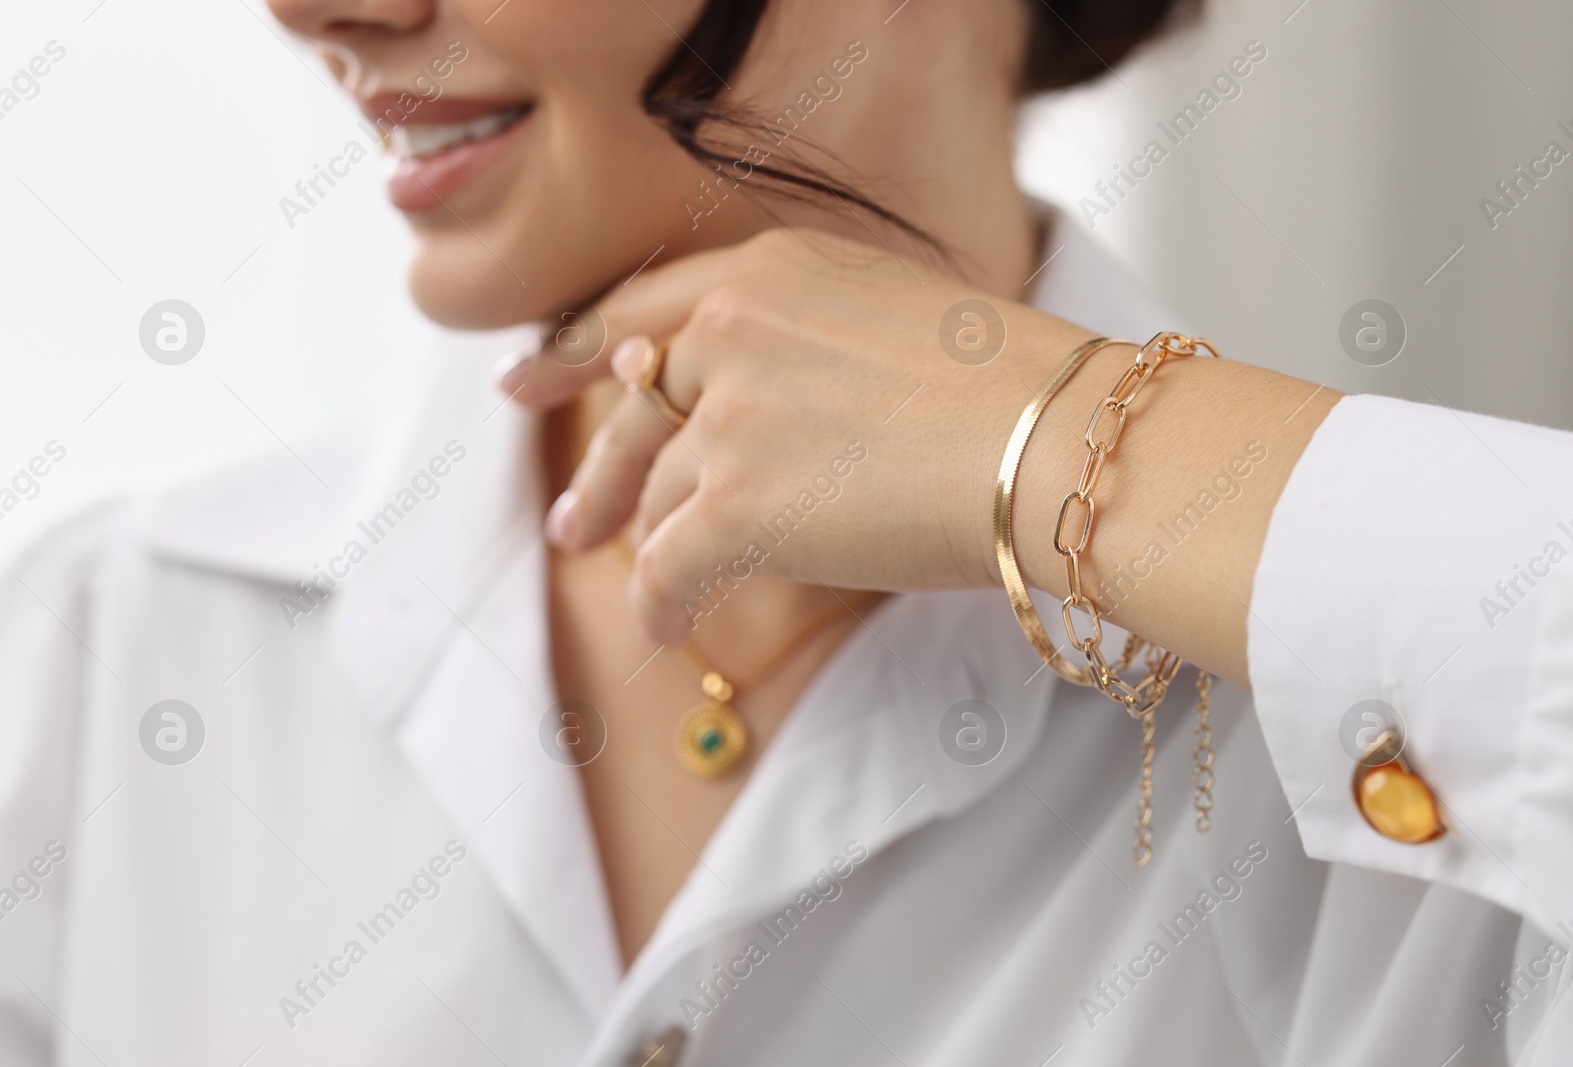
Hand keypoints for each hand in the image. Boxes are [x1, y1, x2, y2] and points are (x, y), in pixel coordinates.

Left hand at [502, 228, 1094, 642]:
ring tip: (651, 590)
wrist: (1054, 443)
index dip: (577, 349)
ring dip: (648, 546)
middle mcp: (730, 330)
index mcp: (771, 271)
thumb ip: (809, 339)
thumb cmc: (1018, 388)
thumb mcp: (900, 313)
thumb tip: (760, 400)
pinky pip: (665, 567)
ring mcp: (726, 417)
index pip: (643, 310)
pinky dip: (658, 602)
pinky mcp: (731, 507)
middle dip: (602, 472)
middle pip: (635, 409)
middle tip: (573, 518)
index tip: (528, 379)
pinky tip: (664, 627)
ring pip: (660, 496)